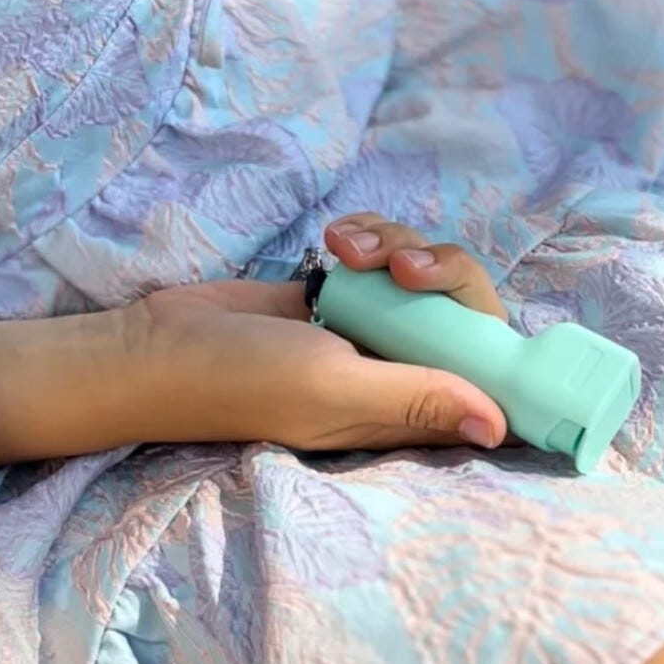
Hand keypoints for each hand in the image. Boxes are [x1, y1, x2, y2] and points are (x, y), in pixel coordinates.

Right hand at [131, 213, 508, 452]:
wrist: (159, 344)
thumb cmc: (243, 379)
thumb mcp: (333, 388)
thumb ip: (416, 398)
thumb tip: (500, 427)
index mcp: (408, 409)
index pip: (489, 386)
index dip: (504, 350)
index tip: (483, 317)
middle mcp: (399, 369)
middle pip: (465, 312)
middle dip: (443, 273)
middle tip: (402, 269)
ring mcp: (372, 326)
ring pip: (426, 273)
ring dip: (397, 244)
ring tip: (345, 248)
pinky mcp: (343, 290)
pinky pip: (386, 252)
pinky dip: (371, 236)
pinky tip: (334, 239)